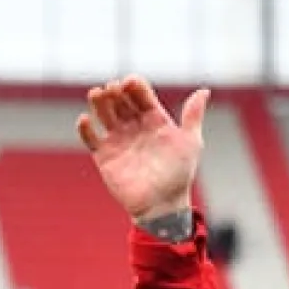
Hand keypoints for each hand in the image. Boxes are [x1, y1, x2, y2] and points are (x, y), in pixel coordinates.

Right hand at [79, 76, 209, 222]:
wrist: (163, 205)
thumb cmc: (179, 174)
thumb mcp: (190, 142)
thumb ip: (193, 116)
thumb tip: (204, 90)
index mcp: (154, 120)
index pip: (141, 95)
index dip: (135, 86)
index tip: (130, 82)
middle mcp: (135, 126)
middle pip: (121, 101)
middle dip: (115, 92)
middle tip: (113, 88)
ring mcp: (118, 140)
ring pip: (104, 115)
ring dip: (99, 103)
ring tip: (97, 93)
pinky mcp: (104, 156)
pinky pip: (90, 139)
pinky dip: (85, 129)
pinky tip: (85, 120)